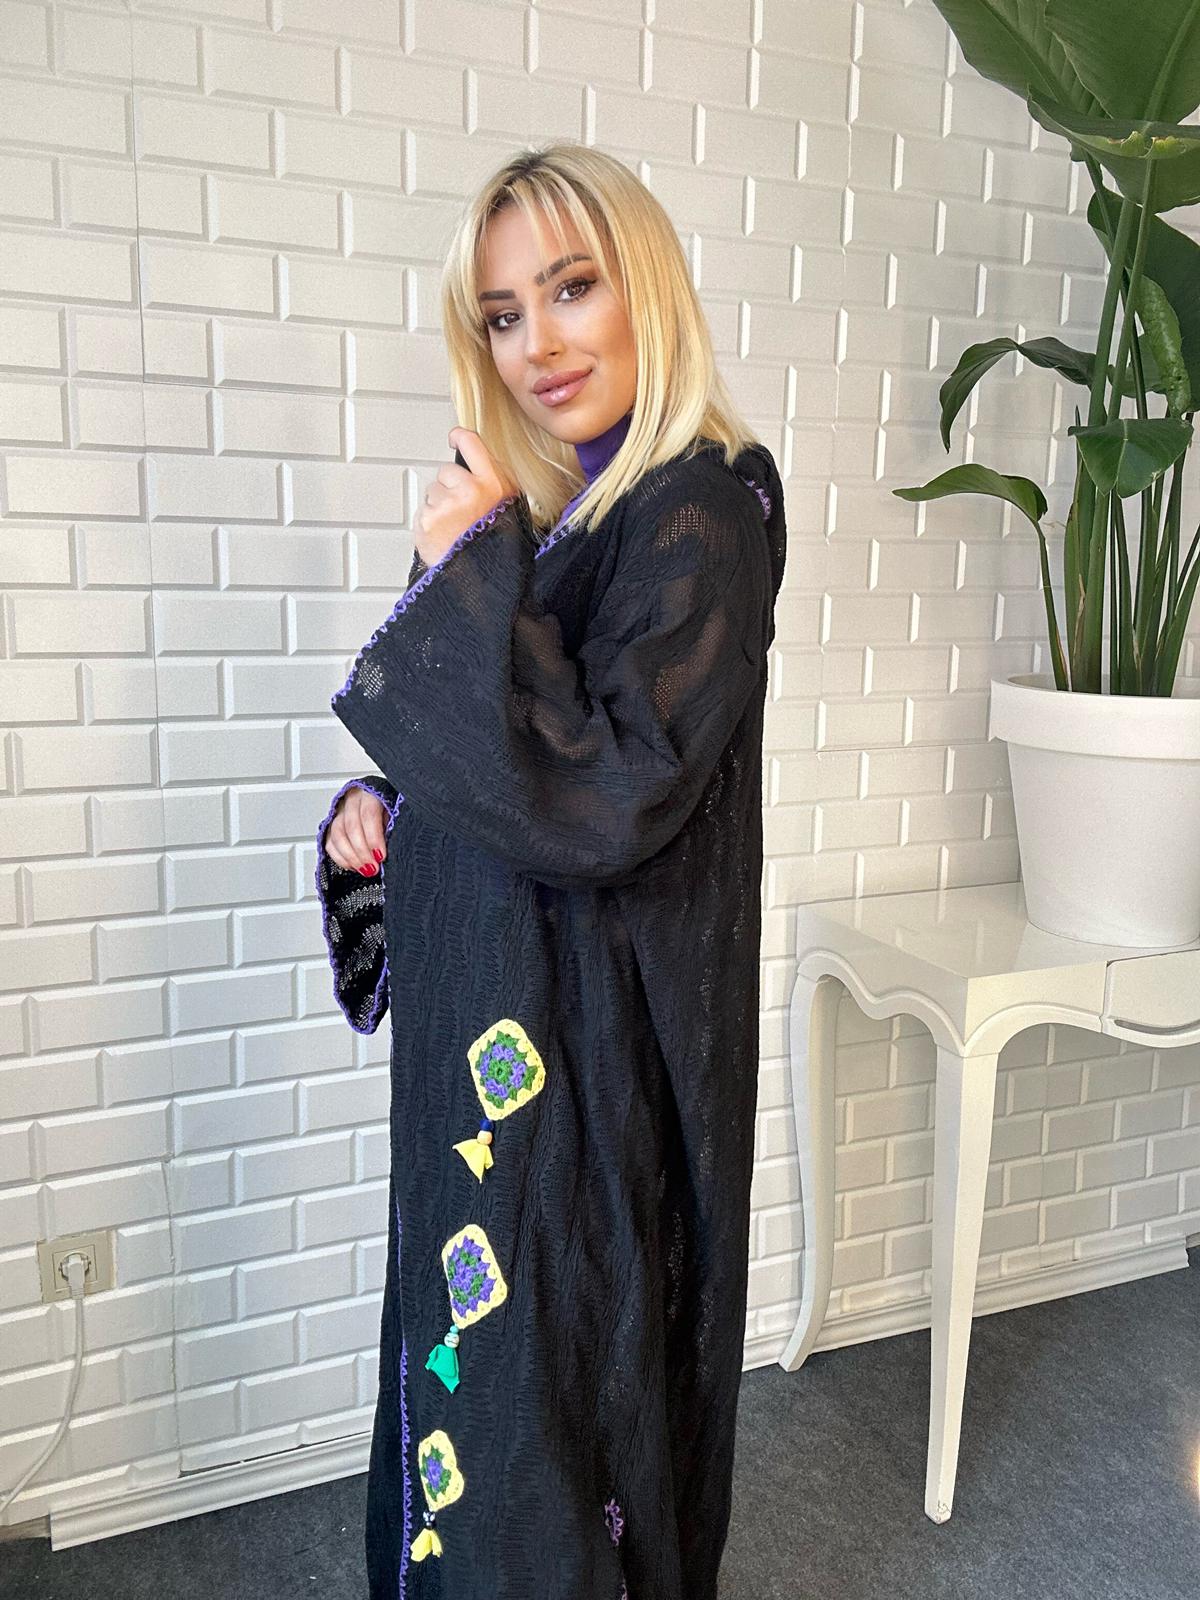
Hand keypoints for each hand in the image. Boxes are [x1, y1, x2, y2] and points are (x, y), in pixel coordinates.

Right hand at [324, 784, 388, 876]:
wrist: (382, 805)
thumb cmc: (391, 811)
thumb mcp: (396, 816)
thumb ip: (390, 831)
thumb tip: (385, 852)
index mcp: (371, 794)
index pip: (368, 814)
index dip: (373, 837)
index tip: (380, 856)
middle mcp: (352, 800)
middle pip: (351, 826)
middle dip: (362, 851)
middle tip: (373, 867)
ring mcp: (339, 812)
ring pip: (337, 835)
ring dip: (351, 857)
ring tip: (364, 870)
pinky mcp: (331, 825)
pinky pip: (330, 843)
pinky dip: (340, 858)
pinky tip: (353, 866)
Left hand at [413, 427, 519, 567]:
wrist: (484, 583)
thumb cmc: (498, 550)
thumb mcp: (510, 510)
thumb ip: (494, 484)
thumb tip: (474, 464)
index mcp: (495, 484)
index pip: (472, 444)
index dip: (460, 438)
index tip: (454, 438)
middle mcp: (470, 490)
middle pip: (446, 471)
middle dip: (449, 487)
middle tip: (461, 513)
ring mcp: (446, 505)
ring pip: (432, 492)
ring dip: (439, 507)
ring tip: (455, 530)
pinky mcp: (427, 521)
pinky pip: (422, 512)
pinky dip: (429, 524)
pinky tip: (444, 538)